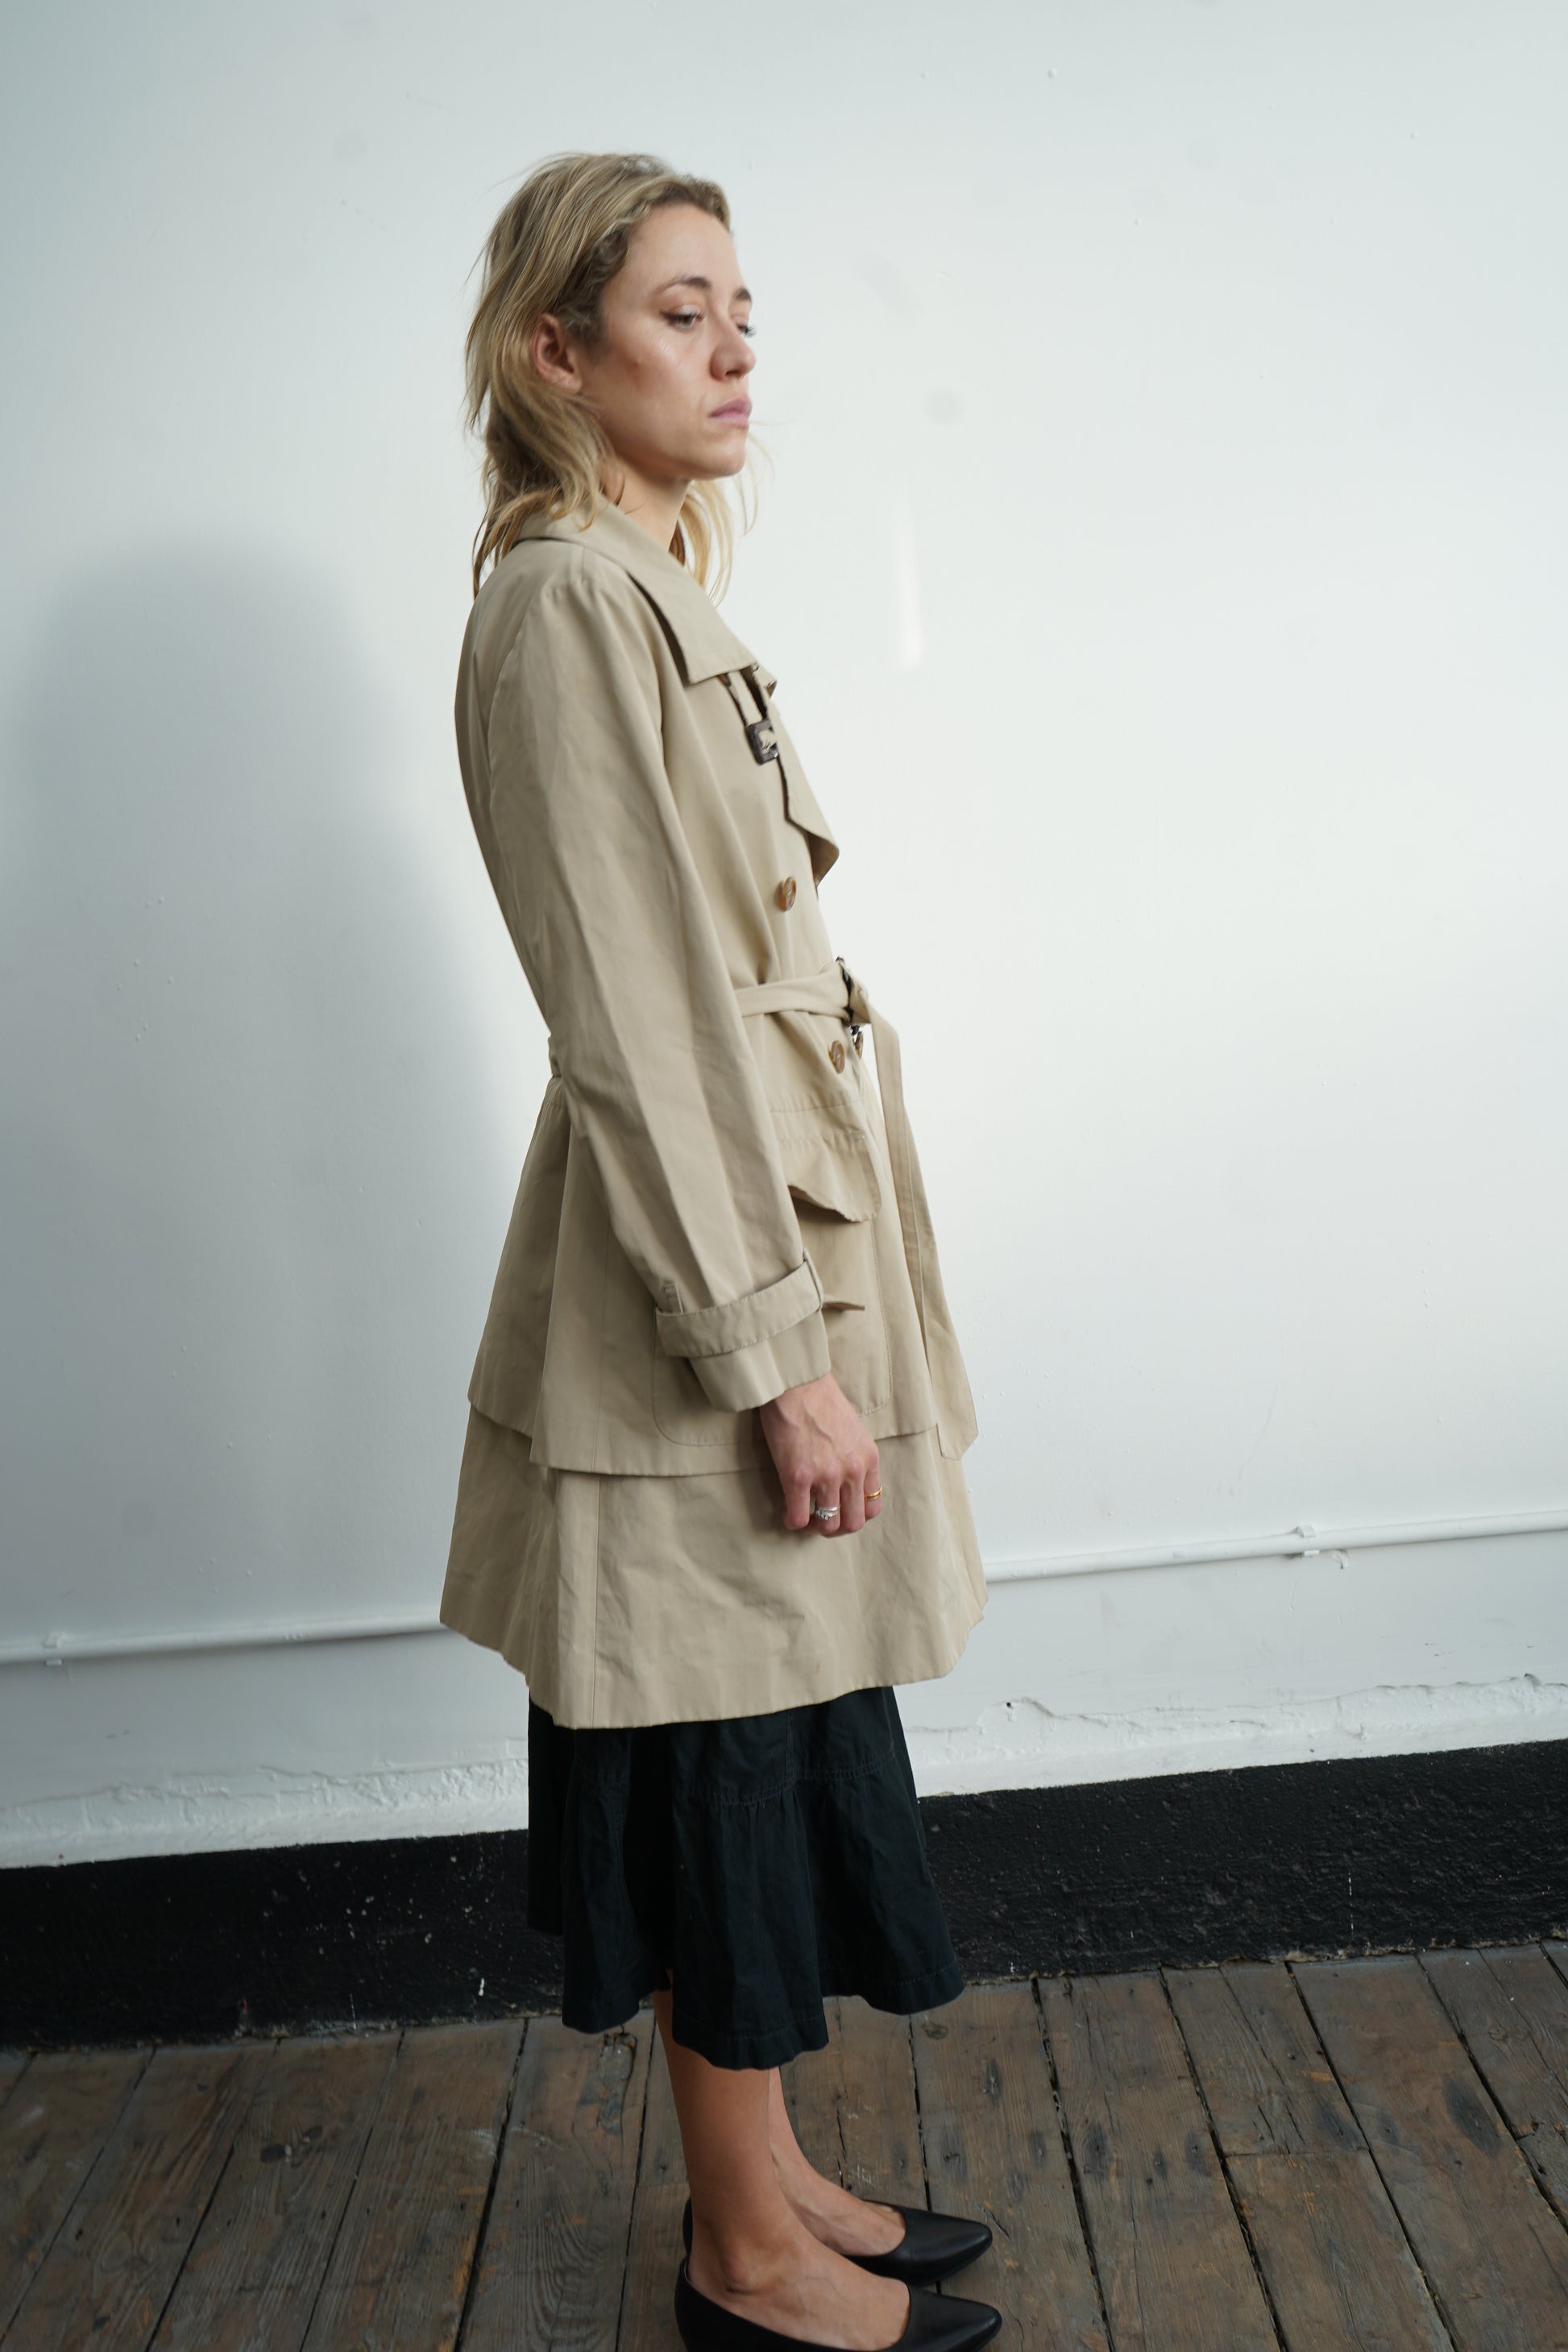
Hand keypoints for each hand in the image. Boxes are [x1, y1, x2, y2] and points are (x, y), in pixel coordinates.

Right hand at [758, 1373, 882, 1536]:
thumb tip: (844, 1480)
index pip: (873, 1507)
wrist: (796, 1382)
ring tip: (803, 1516)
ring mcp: (826, 1476)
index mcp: (868, 1459)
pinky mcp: (797, 1477)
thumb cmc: (820, 1399)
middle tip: (820, 1520)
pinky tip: (786, 1511)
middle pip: (853, 1522)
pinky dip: (792, 1521)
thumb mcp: (854, 1430)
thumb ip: (854, 1457)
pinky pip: (798, 1518)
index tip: (841, 1510)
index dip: (855, 1515)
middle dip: (836, 1527)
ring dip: (814, 1527)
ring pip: (827, 1525)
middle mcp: (852, 1471)